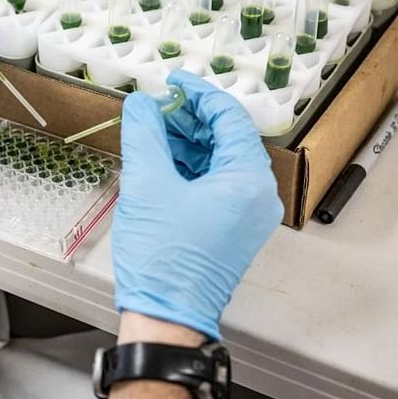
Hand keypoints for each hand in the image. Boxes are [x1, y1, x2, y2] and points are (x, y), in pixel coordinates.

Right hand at [112, 70, 282, 339]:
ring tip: (152, 133)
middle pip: (226, 139)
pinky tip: (160, 161)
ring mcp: (245, 215)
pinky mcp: (229, 230)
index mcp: (248, 179)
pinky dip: (189, 168)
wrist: (165, 316)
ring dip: (187, 143)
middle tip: (155, 109)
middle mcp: (257, 195)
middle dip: (190, 119)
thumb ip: (143, 134)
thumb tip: (140, 103)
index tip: (171, 82)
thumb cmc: (162, 257)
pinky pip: (214, 185)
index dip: (198, 94)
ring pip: (219, 162)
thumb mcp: (146, 184)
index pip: (230, 117)